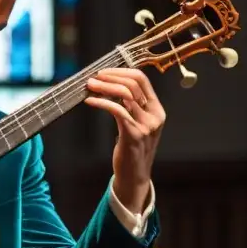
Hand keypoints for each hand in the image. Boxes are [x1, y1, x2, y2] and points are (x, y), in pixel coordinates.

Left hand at [84, 68, 164, 207]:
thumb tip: (110, 85)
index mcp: (157, 109)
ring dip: (104, 87)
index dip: (121, 72)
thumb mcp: (137, 123)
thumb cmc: (132, 148)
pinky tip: (90, 101)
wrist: (135, 175)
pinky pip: (116, 110)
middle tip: (93, 78)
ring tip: (90, 86)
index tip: (104, 72)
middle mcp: (155, 115)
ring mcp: (146, 125)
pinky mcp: (133, 134)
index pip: (142, 79)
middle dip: (110, 77)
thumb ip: (130, 106)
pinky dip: (101, 102)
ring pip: (124, 94)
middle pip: (133, 84)